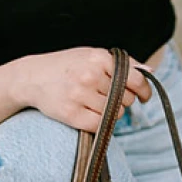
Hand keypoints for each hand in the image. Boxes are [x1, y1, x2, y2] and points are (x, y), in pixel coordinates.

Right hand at [16, 48, 152, 132]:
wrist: (32, 77)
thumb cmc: (67, 65)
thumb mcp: (92, 56)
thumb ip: (121, 63)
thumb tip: (149, 70)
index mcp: (99, 58)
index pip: (135, 78)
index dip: (144, 90)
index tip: (144, 97)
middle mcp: (90, 75)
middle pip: (126, 98)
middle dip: (122, 100)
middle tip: (105, 96)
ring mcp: (80, 95)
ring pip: (114, 113)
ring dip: (110, 112)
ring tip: (93, 102)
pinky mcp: (71, 114)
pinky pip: (100, 125)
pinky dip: (99, 123)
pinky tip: (89, 113)